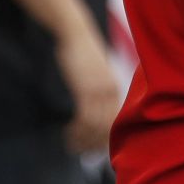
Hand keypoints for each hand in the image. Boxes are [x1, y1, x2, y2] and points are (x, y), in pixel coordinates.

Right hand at [55, 26, 123, 152]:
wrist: (76, 34)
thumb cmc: (82, 54)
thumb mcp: (94, 73)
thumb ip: (96, 92)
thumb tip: (90, 112)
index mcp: (114, 89)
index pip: (113, 122)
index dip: (102, 139)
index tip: (91, 148)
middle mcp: (111, 91)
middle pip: (106, 127)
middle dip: (92, 143)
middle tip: (77, 150)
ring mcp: (99, 91)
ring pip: (95, 126)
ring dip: (82, 138)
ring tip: (70, 142)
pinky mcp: (86, 89)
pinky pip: (85, 118)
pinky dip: (77, 130)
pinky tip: (68, 132)